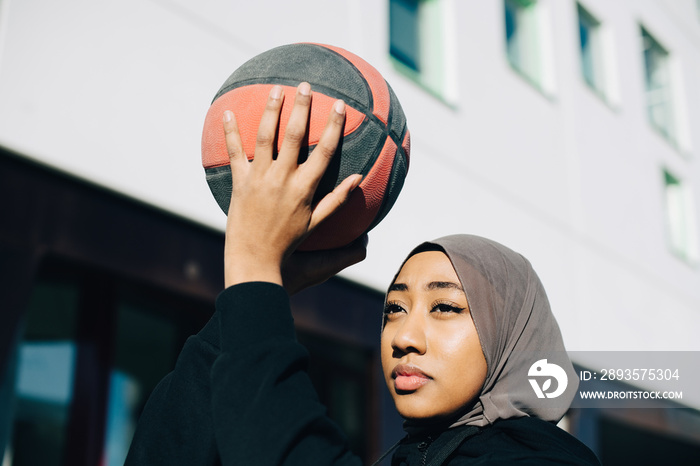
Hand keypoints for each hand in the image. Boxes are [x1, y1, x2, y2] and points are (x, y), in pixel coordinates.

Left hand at [222, 82, 362, 288]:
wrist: (255, 259)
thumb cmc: (288, 243)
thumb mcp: (317, 223)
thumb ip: (337, 199)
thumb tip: (358, 179)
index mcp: (305, 188)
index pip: (324, 151)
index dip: (334, 126)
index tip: (341, 105)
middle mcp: (283, 179)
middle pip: (294, 135)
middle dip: (302, 107)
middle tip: (306, 86)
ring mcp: (259, 178)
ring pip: (266, 136)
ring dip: (271, 110)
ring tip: (276, 89)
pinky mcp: (239, 182)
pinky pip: (233, 152)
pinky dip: (230, 131)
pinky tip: (228, 112)